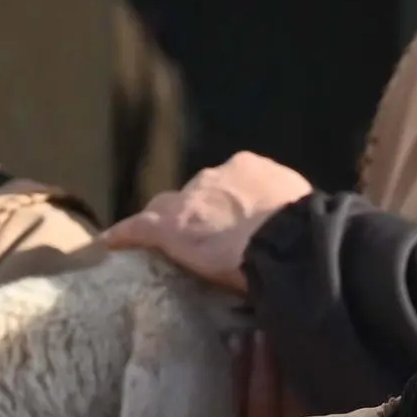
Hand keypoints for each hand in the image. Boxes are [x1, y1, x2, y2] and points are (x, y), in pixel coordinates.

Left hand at [101, 151, 313, 292]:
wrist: (289, 240)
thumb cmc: (308, 231)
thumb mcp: (305, 215)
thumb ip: (289, 219)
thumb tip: (299, 236)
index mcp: (252, 169)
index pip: (230, 185)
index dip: (230, 206)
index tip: (235, 225)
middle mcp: (216, 175)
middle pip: (196, 194)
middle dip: (199, 213)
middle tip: (205, 240)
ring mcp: (189, 199)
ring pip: (166, 209)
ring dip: (167, 224)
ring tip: (162, 247)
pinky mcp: (166, 226)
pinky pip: (137, 229)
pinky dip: (123, 237)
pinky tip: (108, 248)